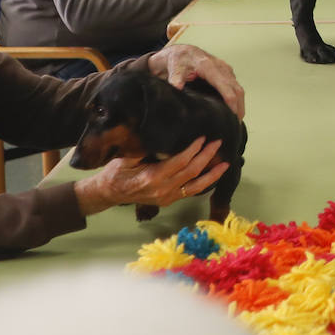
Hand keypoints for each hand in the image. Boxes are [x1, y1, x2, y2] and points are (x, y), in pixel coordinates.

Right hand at [73, 137, 228, 216]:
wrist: (109, 193)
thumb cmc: (116, 172)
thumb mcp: (127, 157)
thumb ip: (146, 148)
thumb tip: (162, 134)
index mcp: (152, 177)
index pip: (180, 162)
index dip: (194, 149)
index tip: (203, 138)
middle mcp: (163, 189)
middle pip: (191, 172)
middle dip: (207, 157)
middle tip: (218, 143)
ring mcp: (167, 197)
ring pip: (196, 186)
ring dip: (212, 174)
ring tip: (225, 163)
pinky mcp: (169, 200)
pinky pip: (191, 192)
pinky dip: (204, 183)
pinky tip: (213, 175)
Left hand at [148, 44, 244, 116]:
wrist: (183, 51)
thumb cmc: (179, 60)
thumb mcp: (174, 68)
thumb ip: (176, 78)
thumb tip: (177, 88)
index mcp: (209, 66)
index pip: (226, 86)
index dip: (231, 102)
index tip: (232, 116)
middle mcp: (221, 67)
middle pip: (237, 89)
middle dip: (239, 107)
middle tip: (236, 123)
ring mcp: (226, 69)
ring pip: (238, 88)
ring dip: (240, 104)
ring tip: (236, 119)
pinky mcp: (227, 72)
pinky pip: (236, 86)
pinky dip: (237, 98)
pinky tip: (234, 109)